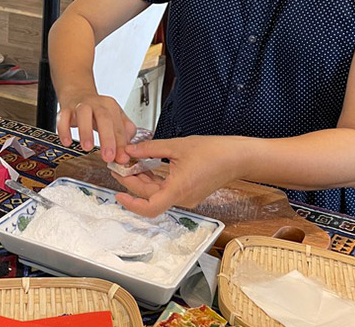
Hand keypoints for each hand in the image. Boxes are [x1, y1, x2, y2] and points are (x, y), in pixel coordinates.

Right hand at [56, 93, 135, 162]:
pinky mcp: (65, 110)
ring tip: (88, 148)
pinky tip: (67, 142)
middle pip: (104, 118)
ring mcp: (80, 106)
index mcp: (111, 107)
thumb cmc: (97, 111)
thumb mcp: (114, 118)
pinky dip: (64, 130)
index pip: (119, 126)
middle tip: (108, 156)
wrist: (77, 93)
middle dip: (107, 138)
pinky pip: (62, 118)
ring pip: (83, 115)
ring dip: (86, 132)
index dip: (121, 144)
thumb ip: (123, 134)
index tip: (122, 158)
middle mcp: (96, 104)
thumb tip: (126, 152)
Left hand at [113, 136, 240, 217]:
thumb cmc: (214, 152)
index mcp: (178, 189)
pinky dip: (154, 180)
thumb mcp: (177, 146)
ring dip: (142, 180)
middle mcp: (182, 198)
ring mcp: (186, 197)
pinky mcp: (189, 192)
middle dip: (131, 182)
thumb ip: (150, 149)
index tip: (118, 193)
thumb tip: (130, 150)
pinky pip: (166, 190)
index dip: (131, 204)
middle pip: (150, 197)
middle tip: (118, 166)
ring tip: (128, 164)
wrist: (237, 157)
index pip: (150, 207)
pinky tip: (145, 166)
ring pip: (157, 193)